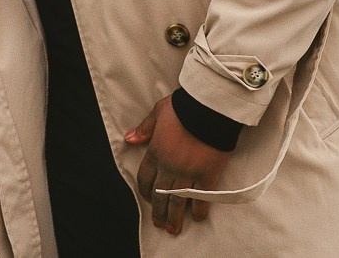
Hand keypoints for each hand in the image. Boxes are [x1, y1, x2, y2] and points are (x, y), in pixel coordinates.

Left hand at [127, 95, 230, 234]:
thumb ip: (144, 129)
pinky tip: (197, 217)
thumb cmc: (183, 108)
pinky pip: (201, 198)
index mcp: (155, 153)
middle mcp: (169, 167)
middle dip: (159, 212)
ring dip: (174, 217)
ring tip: (173, 229)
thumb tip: (129, 139)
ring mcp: (188, 174)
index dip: (145, 192)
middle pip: (160, 195)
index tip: (148, 200)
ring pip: (177, 201)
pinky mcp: (207, 176)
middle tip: (160, 224)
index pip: (145, 179)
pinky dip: (199, 209)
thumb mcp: (158, 113)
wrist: (209, 110)